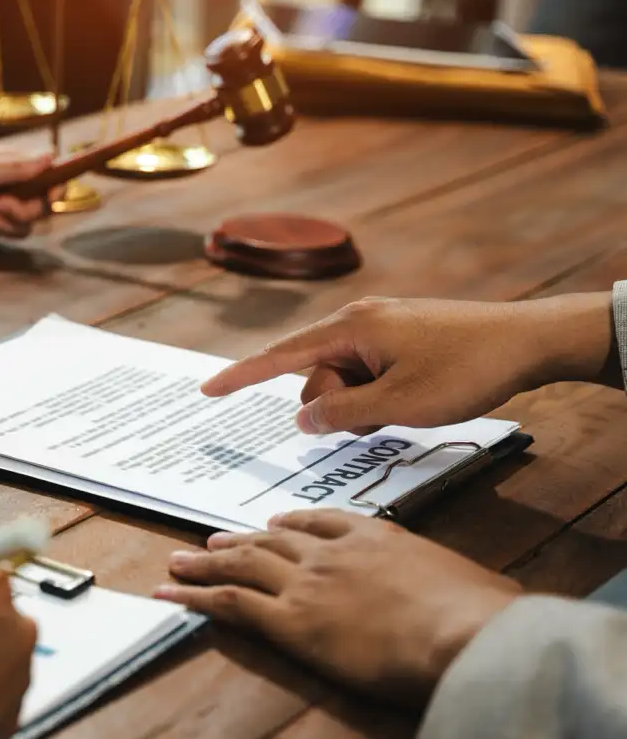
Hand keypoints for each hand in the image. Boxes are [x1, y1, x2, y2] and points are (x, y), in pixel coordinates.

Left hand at [0, 143, 53, 244]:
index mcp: (14, 168)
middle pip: (38, 211)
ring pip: (19, 229)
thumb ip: (15, 168)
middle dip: (18, 212)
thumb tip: (51, 156)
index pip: (51, 179)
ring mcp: (0, 210)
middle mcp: (12, 189)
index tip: (48, 198)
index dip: (56, 191)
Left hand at [154, 510, 522, 705]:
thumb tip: (476, 604)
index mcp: (378, 538)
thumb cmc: (483, 616)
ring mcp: (307, 585)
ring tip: (177, 562)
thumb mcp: (473, 588)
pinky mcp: (290, 623)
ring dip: (204, 562)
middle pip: (274, 540)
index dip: (293, 523)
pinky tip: (168, 593)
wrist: (464, 634)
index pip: (324, 522)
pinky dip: (192, 596)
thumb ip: (454, 589)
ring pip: (242, 564)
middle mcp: (334, 554)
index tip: (274, 522)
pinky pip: (229, 603)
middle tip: (210, 540)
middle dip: (239, 540)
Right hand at [200, 294, 619, 435]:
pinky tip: (415, 399)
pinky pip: (370, 376)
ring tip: (408, 407)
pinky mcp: (402, 340)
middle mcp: (359, 320)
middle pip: (316, 377)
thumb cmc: (466, 369)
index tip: (207, 391)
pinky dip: (381, 396)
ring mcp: (382, 330)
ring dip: (364, 406)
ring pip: (345, 382)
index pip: (280, 355)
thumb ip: (341, 414)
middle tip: (383, 414)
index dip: (241, 375)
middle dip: (336, 407)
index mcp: (350, 327)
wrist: (532, 342)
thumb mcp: (398, 403)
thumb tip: (303, 418)